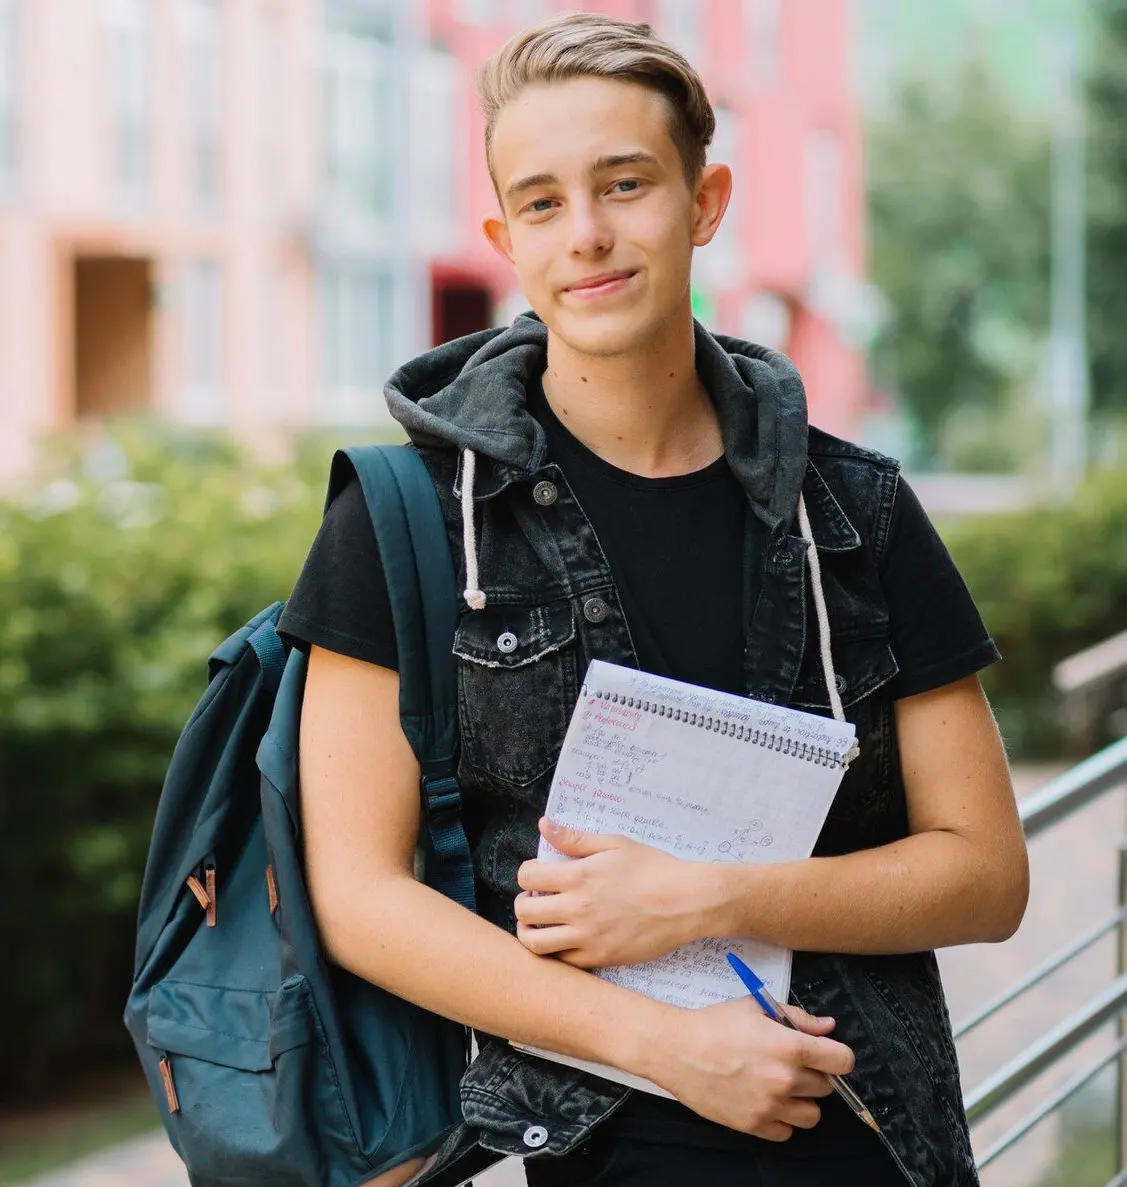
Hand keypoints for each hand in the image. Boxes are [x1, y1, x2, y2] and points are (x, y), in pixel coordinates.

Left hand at [514, 819, 710, 966]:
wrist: (686, 901)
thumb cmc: (652, 867)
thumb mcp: (614, 844)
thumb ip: (575, 837)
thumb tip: (543, 825)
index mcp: (578, 876)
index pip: (527, 876)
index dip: (527, 873)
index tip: (538, 874)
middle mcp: (577, 908)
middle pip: (523, 912)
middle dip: (523, 902)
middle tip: (536, 899)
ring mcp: (587, 937)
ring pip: (535, 943)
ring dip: (530, 932)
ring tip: (540, 924)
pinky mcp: (600, 958)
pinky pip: (562, 962)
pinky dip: (555, 951)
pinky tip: (564, 939)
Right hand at [642, 998, 853, 1140]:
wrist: (678, 1050)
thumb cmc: (716, 1024)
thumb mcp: (756, 1007)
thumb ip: (798, 1018)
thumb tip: (828, 1027)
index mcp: (791, 1047)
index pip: (843, 1061)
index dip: (837, 1055)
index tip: (827, 1054)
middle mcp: (786, 1080)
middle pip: (828, 1087)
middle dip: (815, 1074)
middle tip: (792, 1064)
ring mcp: (771, 1106)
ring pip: (812, 1115)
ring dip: (803, 1101)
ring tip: (782, 1087)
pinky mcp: (754, 1125)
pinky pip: (786, 1132)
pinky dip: (781, 1120)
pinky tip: (766, 1101)